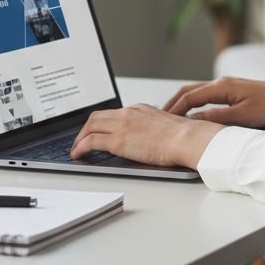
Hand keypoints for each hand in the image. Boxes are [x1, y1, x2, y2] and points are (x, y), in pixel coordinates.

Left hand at [69, 103, 224, 168]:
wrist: (188, 138)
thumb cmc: (184, 137)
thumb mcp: (165, 126)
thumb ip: (152, 129)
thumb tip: (148, 140)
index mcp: (140, 109)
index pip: (114, 113)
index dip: (101, 123)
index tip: (97, 132)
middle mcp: (129, 112)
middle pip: (97, 116)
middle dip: (85, 129)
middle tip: (81, 141)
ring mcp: (122, 124)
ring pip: (90, 126)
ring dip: (80, 138)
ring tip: (77, 150)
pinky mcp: (118, 140)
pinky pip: (91, 141)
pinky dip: (80, 147)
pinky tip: (78, 155)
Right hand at [163, 77, 264, 128]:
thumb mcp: (243, 117)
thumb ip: (217, 118)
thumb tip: (194, 120)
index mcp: (222, 87)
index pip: (189, 97)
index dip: (173, 109)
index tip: (160, 120)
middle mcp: (223, 83)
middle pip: (189, 91)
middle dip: (172, 103)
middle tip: (157, 117)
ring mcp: (229, 86)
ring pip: (198, 93)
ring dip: (183, 103)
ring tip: (170, 117)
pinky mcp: (235, 91)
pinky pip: (208, 96)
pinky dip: (195, 103)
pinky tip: (193, 114)